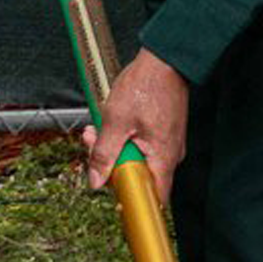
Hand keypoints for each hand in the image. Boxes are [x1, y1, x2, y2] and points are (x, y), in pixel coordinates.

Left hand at [85, 49, 187, 204]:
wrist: (164, 60)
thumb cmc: (146, 86)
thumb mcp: (116, 121)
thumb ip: (104, 154)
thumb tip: (96, 181)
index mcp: (162, 158)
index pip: (152, 199)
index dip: (131, 201)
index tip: (110, 193)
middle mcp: (170, 156)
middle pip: (138, 177)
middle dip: (110, 163)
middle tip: (92, 143)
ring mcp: (167, 145)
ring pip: (136, 160)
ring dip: (113, 147)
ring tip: (96, 129)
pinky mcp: (162, 134)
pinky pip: (141, 146)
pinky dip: (123, 138)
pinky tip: (110, 124)